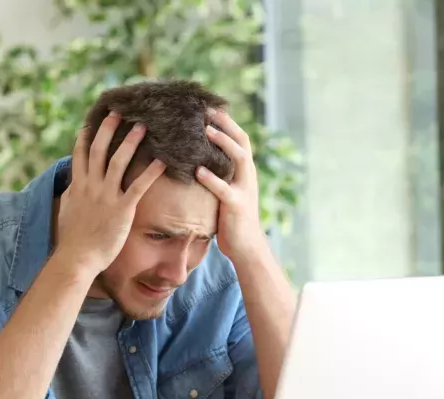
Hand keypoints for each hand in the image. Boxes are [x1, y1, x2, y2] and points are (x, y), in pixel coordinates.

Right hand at [56, 112, 165, 272]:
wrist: (77, 258)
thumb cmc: (73, 240)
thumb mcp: (68, 211)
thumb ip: (72, 194)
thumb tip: (73, 184)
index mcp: (78, 186)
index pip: (81, 155)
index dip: (86, 137)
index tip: (91, 122)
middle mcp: (91, 187)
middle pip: (100, 150)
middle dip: (108, 129)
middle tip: (119, 112)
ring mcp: (106, 196)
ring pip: (119, 162)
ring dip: (131, 142)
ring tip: (143, 127)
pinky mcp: (122, 209)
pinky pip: (138, 186)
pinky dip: (150, 172)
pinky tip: (162, 161)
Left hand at [195, 109, 266, 263]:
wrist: (246, 247)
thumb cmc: (231, 219)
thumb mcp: (226, 191)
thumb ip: (218, 175)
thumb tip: (195, 158)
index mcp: (244, 171)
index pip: (239, 138)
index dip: (226, 121)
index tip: (209, 107)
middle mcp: (248, 176)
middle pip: (242, 141)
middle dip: (226, 124)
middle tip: (207, 111)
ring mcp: (244, 190)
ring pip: (239, 159)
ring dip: (223, 143)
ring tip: (206, 131)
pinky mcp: (237, 206)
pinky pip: (224, 189)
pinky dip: (211, 179)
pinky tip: (197, 170)